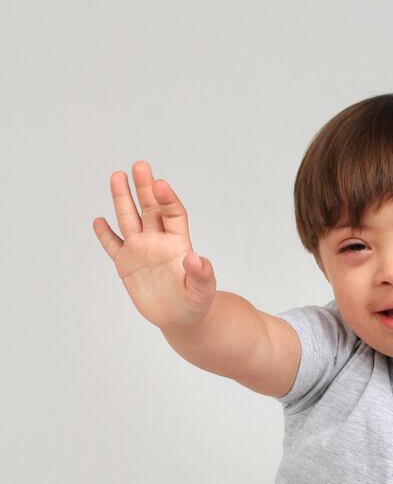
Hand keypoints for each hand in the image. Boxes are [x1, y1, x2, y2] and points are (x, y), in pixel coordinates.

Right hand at [92, 161, 217, 332]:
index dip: (167, 199)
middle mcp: (158, 240)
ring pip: (129, 219)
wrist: (181, 318)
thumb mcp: (203, 290)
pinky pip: (113, 246)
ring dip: (122, 199)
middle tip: (139, 165)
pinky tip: (99, 221)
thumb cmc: (197, 303)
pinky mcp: (126, 264)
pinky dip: (105, 235)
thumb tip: (196, 259)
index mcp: (178, 242)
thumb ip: (202, 274)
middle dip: (144, 187)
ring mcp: (140, 250)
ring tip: (117, 176)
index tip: (159, 184)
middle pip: (150, 208)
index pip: (172, 213)